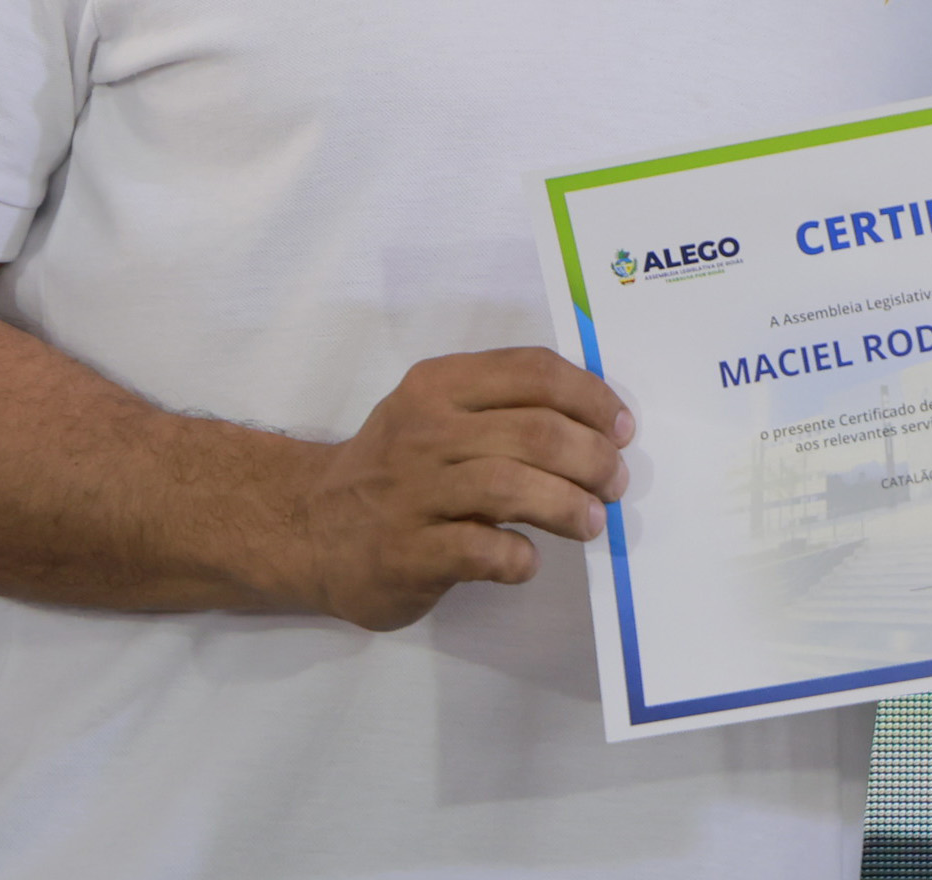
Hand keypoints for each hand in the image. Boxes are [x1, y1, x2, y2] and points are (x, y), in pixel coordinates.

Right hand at [285, 348, 633, 631]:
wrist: (309, 528)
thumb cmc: (396, 468)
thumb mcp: (436, 413)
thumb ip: (503, 407)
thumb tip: (599, 422)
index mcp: (439, 384)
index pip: (533, 372)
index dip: (592, 398)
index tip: (622, 428)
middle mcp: (425, 431)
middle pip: (536, 432)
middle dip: (594, 458)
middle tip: (616, 483)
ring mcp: (413, 493)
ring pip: (512, 487)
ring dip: (569, 506)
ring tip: (592, 522)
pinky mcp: (407, 552)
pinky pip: (480, 550)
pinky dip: (518, 556)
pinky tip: (527, 559)